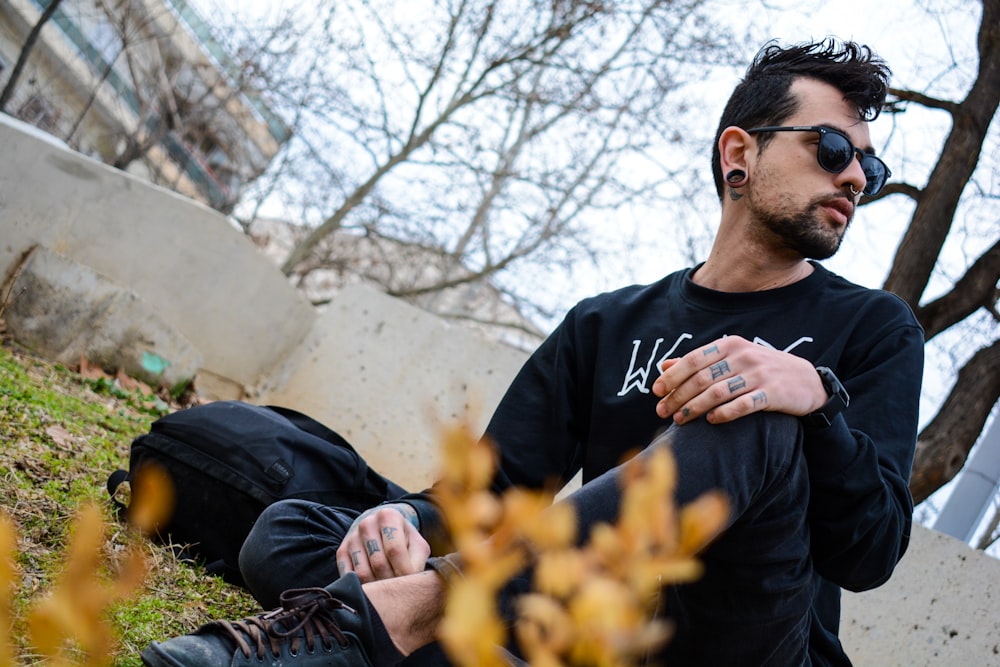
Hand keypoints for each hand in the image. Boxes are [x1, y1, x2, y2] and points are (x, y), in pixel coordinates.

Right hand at [336, 503, 430, 582]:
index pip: (395, 550)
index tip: (410, 585)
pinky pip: (349, 576)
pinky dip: (362, 587)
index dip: (404, 572)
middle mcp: (367, 523)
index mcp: (388, 517)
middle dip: (391, 582)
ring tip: (388, 591)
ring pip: (362, 573)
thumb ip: (418, 561)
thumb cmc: (403, 539)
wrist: (381, 527)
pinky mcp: (341, 551)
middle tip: (400, 592)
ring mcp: (352, 537)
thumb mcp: (416, 544)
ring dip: (377, 588)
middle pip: (378, 563)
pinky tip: (374, 589)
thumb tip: (412, 583)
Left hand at [651, 336, 827, 424]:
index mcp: (730, 345)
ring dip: (694, 407)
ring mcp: (759, 374)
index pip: (693, 359)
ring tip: (680, 420)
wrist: (808, 381)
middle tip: (663, 411)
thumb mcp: (732, 359)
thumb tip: (664, 366)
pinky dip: (724, 413)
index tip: (656, 391)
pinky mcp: (773, 393)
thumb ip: (699, 362)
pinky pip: (743, 404)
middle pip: (701, 378)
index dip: (672, 375)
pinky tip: (711, 420)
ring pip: (718, 392)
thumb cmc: (762, 371)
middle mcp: (743, 356)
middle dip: (678, 396)